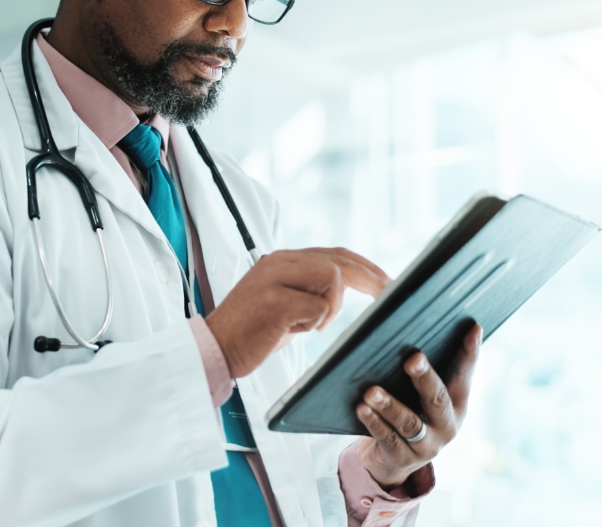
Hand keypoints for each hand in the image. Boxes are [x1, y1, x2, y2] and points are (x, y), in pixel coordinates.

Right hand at [205, 248, 390, 377]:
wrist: (215, 348)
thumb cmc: (250, 332)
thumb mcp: (283, 302)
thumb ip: (307, 289)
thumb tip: (343, 289)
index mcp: (282, 260)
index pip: (333, 254)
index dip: (364, 266)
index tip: (385, 281)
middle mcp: (279, 262)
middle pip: (338, 260)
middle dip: (369, 278)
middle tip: (387, 293)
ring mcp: (275, 279)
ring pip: (332, 277)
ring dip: (333, 305)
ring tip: (312, 325)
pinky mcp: (275, 301)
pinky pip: (318, 306)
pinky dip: (314, 322)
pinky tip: (294, 331)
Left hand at [355, 323, 481, 488]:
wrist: (392, 460)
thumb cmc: (408, 411)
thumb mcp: (420, 394)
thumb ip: (421, 369)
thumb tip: (406, 326)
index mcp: (456, 403)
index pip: (464, 374)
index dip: (470, 352)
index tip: (473, 329)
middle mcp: (447, 424)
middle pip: (437, 398)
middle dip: (424, 377)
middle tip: (412, 358)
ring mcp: (427, 445)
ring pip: (409, 423)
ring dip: (390, 405)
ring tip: (371, 392)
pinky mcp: (403, 458)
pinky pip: (388, 439)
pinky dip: (375, 423)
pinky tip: (362, 408)